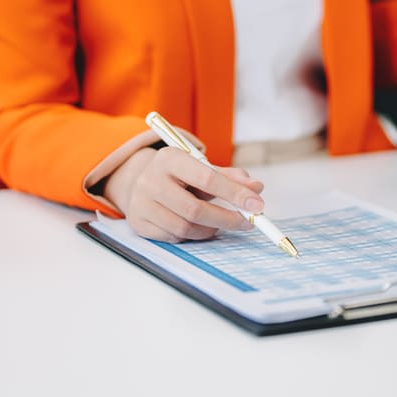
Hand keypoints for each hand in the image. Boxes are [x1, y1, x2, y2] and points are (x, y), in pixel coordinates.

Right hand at [104, 146, 263, 241]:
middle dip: (226, 219)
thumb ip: (230, 177)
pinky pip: (173, 238)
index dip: (235, 194)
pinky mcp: (139, 223)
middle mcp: (150, 180)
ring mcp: (141, 203)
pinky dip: (193, 236)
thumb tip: (257, 189)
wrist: (141, 181)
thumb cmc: (180, 175)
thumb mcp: (202, 168)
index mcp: (169, 158)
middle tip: (247, 223)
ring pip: (185, 227)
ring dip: (210, 230)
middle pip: (194, 209)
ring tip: (221, 223)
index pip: (206, 178)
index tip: (257, 205)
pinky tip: (200, 227)